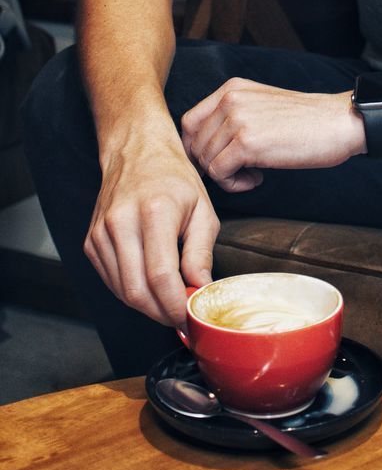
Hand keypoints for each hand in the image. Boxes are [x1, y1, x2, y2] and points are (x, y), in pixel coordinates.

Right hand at [84, 132, 219, 326]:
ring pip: (122, 291)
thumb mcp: (202, 209)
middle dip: (161, 313)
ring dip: (147, 306)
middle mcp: (121, 223)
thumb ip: (201, 252)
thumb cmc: (174, 179)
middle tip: (181, 316)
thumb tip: (201, 290)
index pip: (161, 277)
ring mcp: (101, 233)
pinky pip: (111, 281)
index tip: (191, 315)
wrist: (137, 153)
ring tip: (169, 301)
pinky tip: (150, 285)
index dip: (176, 305)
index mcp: (154, 212)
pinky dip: (131, 291)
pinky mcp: (91, 242)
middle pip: (137, 291)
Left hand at [181, 78, 364, 190]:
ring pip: (205, 161)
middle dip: (212, 165)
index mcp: (232, 88)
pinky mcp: (247, 142)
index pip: (189, 122)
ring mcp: (237, 119)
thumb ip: (233, 116)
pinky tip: (258, 178)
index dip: (196, 148)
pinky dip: (235, 184)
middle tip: (240, 171)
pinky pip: (219, 173)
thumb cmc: (306, 121)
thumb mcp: (262, 105)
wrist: (338, 123)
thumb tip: (204, 147)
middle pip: (194, 144)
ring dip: (226, 177)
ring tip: (253, 174)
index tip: (215, 162)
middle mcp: (230, 99)